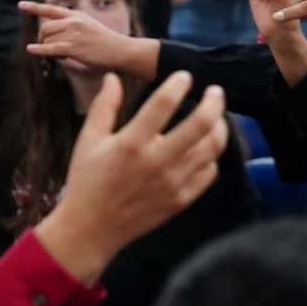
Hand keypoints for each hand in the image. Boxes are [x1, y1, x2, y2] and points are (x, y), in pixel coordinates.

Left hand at [23, 0, 146, 74]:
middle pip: (45, 27)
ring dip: (47, 47)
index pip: (52, 9)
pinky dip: (39, 49)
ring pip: (47, 39)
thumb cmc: (107, 43)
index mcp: (78, 15)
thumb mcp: (90, 28)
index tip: (21, 5)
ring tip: (59, 55)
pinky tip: (31, 50)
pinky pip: (50, 48)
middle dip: (41, 37)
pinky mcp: (74, 47)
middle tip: (45, 46)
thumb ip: (72, 28)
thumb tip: (52, 36)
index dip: (35, 7)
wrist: (122, 51)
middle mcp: (74, 22)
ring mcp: (74, 34)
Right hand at [33, 72, 228, 284]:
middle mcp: (156, 161)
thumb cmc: (87, 181)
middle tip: (216, 91)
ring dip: (219, 127)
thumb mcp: (88, 141)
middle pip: (200, 124)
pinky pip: (209, 173)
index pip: (163, 104)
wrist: (90, 229)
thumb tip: (113, 77)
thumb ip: (104, 107)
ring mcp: (172, 182)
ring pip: (211, 148)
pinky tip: (206, 148)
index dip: (178, 84)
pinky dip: (212, 157)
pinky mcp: (181, 200)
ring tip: (217, 117)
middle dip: (214, 102)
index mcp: (131, 143)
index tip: (185, 76)